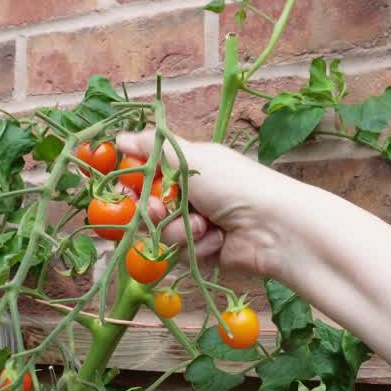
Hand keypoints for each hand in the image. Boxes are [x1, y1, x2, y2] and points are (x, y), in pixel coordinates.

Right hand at [115, 129, 311, 277]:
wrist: (271, 227)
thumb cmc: (233, 184)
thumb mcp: (191, 157)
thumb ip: (153, 147)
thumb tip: (119, 138)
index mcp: (189, 166)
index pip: (148, 172)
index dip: (134, 181)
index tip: (125, 186)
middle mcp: (192, 193)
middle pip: (149, 206)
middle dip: (153, 210)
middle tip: (159, 209)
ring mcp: (198, 223)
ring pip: (163, 232)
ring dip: (180, 230)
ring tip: (205, 226)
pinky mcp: (205, 250)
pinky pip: (181, 252)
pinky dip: (198, 247)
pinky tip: (218, 240)